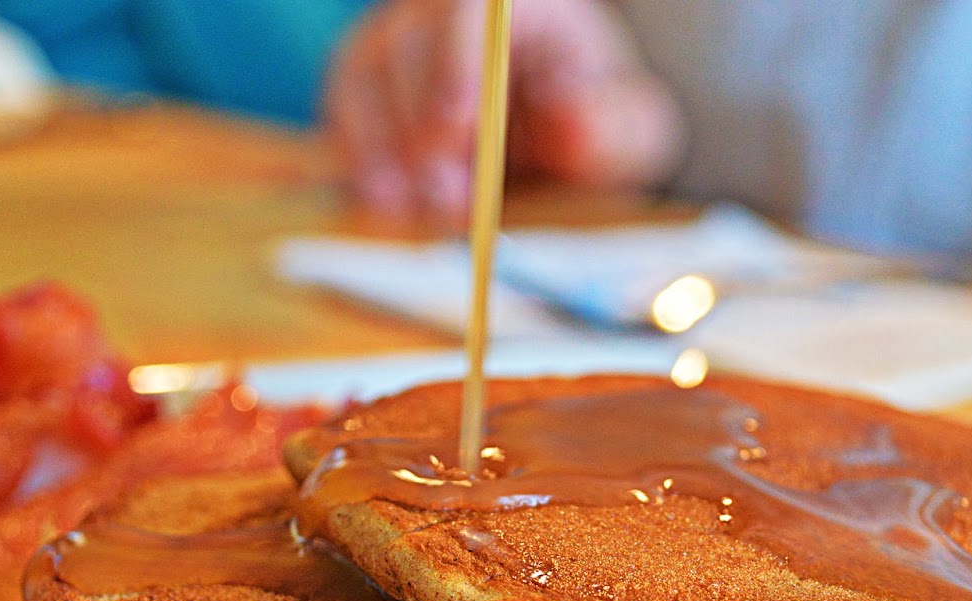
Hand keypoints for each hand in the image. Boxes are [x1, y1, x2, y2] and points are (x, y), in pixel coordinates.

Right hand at [324, 0, 684, 214]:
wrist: (560, 131)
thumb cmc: (594, 122)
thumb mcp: (629, 130)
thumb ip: (612, 126)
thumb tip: (570, 120)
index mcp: (518, 6)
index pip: (472, 8)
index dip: (455, 62)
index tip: (456, 126)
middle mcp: (446, 11)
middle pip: (405, 42)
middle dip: (418, 127)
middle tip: (446, 198)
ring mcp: (398, 40)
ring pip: (361, 74)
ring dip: (383, 149)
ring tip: (422, 209)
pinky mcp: (367, 84)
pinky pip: (342, 108)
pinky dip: (359, 157)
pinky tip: (388, 201)